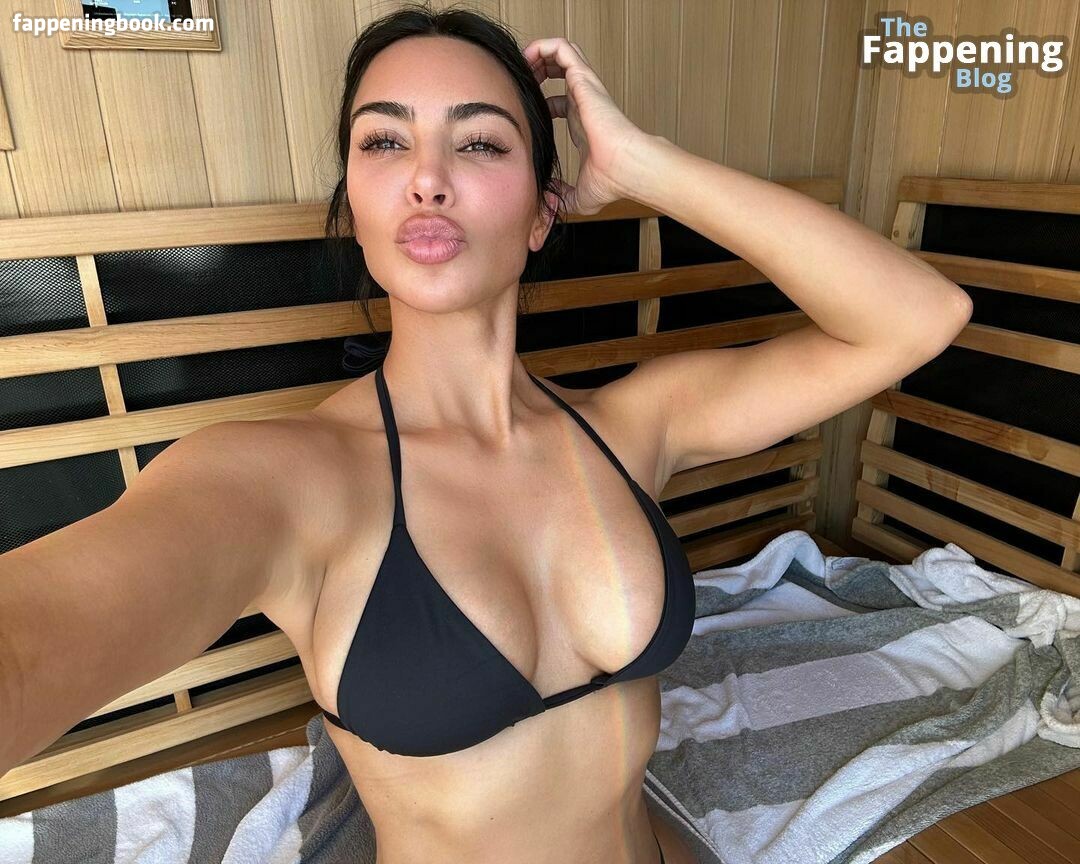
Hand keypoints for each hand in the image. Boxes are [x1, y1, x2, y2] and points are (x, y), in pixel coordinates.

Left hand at [522, 37, 647, 215]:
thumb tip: (550, 204)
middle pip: (559, 73)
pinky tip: (530, 56)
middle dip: (536, 71)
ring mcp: (585, 89)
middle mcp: (584, 102)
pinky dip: (543, 46)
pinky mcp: (584, 79)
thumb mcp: (580, 195)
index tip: (525, 109)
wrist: (627, 169)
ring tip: (523, 63)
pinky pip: (562, 48)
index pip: (559, 103)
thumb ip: (563, 198)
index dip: (540, 102)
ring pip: (561, 54)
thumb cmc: (613, 180)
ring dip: (539, 53)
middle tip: (519, 80)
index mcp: (582, 123)